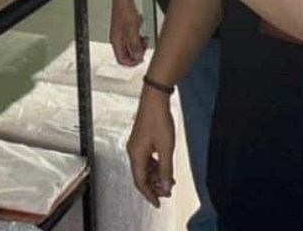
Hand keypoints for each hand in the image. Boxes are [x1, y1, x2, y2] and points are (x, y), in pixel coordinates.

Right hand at [109, 0, 147, 65]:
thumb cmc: (124, 10)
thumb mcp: (132, 29)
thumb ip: (135, 44)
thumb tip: (138, 56)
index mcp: (116, 41)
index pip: (121, 60)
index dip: (132, 62)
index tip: (141, 59)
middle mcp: (118, 39)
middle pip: (127, 54)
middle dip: (137, 52)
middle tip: (144, 47)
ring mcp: (122, 34)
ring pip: (131, 47)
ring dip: (139, 45)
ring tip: (144, 39)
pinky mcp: (126, 30)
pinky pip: (133, 39)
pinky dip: (139, 38)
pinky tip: (142, 33)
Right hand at [127, 90, 176, 206]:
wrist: (155, 99)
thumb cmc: (158, 119)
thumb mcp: (166, 148)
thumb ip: (166, 169)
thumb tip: (166, 185)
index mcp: (136, 155)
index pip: (140, 182)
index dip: (149, 194)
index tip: (157, 202)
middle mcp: (133, 151)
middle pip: (141, 176)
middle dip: (154, 186)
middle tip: (166, 192)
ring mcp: (136, 145)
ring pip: (144, 167)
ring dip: (156, 176)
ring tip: (168, 180)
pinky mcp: (141, 139)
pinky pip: (146, 159)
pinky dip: (155, 166)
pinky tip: (164, 167)